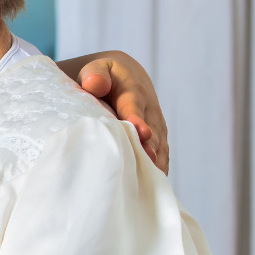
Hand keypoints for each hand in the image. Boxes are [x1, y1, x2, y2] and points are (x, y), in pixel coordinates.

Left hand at [57, 50, 169, 172]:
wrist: (125, 79)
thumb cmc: (103, 76)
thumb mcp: (97, 69)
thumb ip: (95, 75)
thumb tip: (93, 84)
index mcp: (133, 91)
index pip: (134, 107)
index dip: (138, 120)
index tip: (141, 133)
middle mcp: (150, 110)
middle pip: (151, 131)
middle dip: (150, 146)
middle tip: (148, 161)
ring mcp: (157, 126)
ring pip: (159, 146)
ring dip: (156, 162)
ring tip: (151, 180)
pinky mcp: (159, 140)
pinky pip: (161, 156)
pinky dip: (158, 169)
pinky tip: (151, 186)